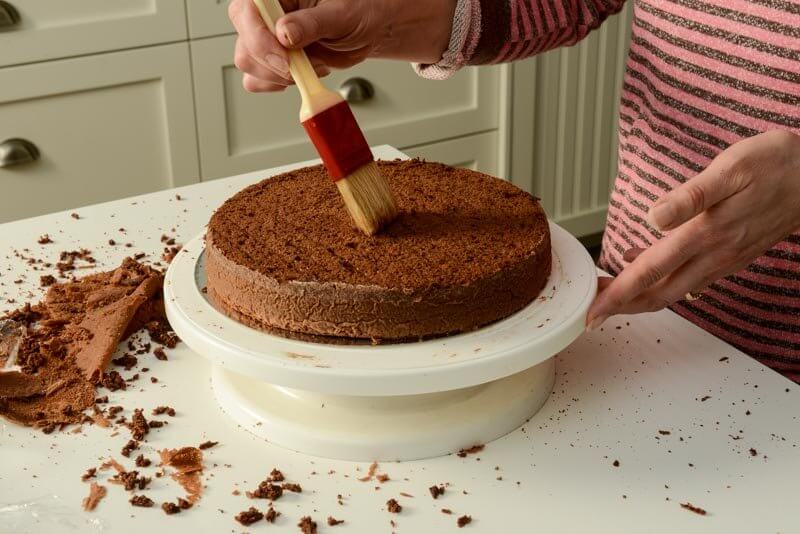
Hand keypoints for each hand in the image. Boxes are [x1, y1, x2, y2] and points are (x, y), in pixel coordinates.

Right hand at [228, 0, 455, 91]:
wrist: (367, 29)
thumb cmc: (358, 9)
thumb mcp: (341, 12)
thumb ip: (312, 23)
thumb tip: (286, 33)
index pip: (246, 10)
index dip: (259, 36)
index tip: (285, 55)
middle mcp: (265, 12)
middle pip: (245, 41)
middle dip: (274, 62)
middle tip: (305, 65)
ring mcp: (265, 36)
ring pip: (248, 62)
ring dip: (280, 75)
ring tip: (311, 64)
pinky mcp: (270, 59)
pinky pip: (257, 79)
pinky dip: (278, 84)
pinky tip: (301, 74)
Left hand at [587, 129, 799, 328]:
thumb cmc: (774, 164)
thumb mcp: (730, 169)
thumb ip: (690, 196)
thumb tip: (654, 217)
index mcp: (705, 234)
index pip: (649, 272)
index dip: (618, 295)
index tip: (591, 312)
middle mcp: (713, 254)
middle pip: (656, 293)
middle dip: (621, 304)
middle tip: (589, 308)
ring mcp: (723, 259)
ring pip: (672, 290)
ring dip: (638, 296)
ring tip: (608, 292)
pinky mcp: (730, 256)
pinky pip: (688, 279)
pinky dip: (660, 281)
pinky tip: (641, 265)